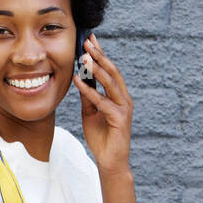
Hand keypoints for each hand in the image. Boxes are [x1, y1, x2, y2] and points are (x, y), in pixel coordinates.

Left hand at [74, 33, 133, 175]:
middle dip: (99, 55)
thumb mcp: (90, 112)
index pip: (109, 70)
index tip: (90, 40)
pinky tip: (79, 81)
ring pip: (110, 83)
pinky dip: (90, 90)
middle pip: (112, 71)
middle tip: (87, 41)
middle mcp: (123, 99)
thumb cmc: (101, 137)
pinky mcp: (119, 118)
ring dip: (96, 68)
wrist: (110, 161)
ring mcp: (123, 108)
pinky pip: (102, 101)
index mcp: (118, 95)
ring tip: (84, 57)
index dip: (100, 54)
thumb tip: (80, 78)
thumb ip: (88, 96)